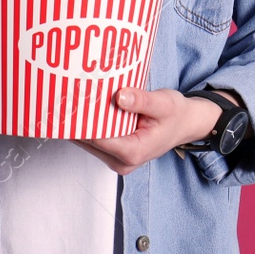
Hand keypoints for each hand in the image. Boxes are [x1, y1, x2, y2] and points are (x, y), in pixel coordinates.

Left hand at [74, 87, 224, 175]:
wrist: (184, 124)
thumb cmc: (175, 115)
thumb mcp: (163, 103)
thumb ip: (141, 101)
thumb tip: (120, 96)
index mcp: (133, 152)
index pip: (97, 137)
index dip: (83, 119)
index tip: (72, 99)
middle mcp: (122, 161)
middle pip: (89, 140)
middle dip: (79, 118)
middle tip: (70, 92)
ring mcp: (116, 160)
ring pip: (88, 141)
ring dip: (83, 121)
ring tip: (77, 96)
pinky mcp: (113, 154)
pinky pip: (94, 140)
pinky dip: (90, 124)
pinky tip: (88, 107)